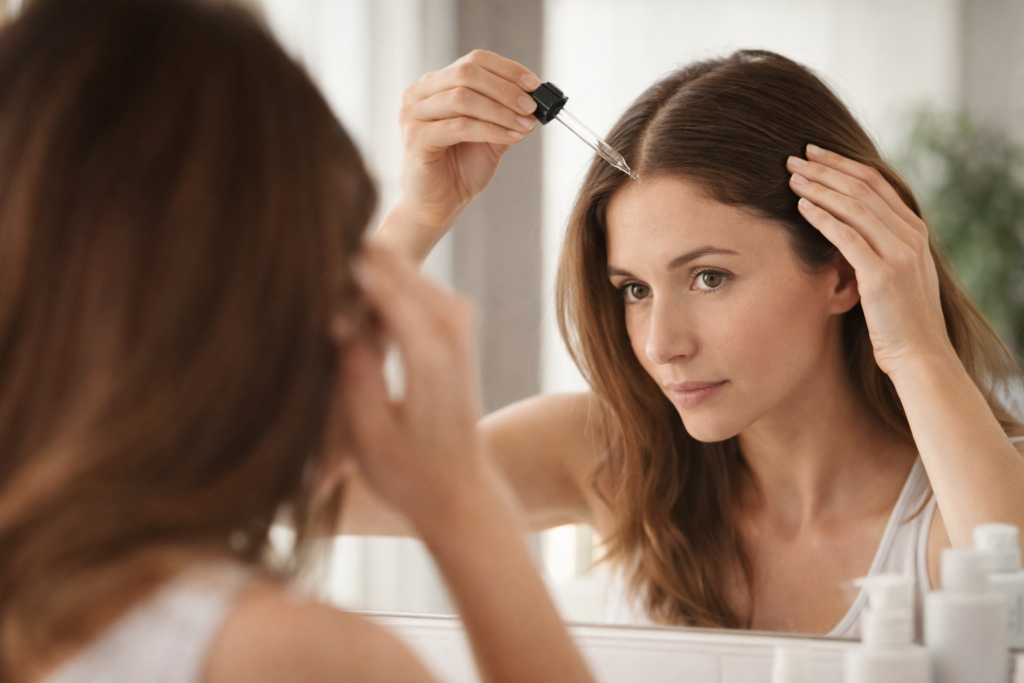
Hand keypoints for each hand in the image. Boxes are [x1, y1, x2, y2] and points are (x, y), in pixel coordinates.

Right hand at [332, 244, 485, 527]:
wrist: (459, 488)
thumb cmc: (407, 472)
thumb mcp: (366, 431)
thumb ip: (352, 366)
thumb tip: (335, 313)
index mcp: (431, 352)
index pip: (376, 282)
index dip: (332, 283)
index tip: (299, 300)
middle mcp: (452, 324)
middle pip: (388, 262)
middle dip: (346, 275)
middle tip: (316, 319)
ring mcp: (458, 317)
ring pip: (397, 266)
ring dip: (359, 286)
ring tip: (336, 335)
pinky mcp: (455, 319)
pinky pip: (407, 282)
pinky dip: (375, 296)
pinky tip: (356, 332)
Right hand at [382, 51, 541, 258]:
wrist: (439, 207)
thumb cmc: (460, 171)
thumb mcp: (491, 136)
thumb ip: (507, 114)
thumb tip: (538, 97)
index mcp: (436, 85)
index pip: (474, 61)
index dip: (507, 70)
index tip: (535, 85)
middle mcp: (420, 95)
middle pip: (467, 74)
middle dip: (506, 90)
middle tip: (532, 106)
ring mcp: (413, 115)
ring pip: (463, 99)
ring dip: (501, 110)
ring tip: (525, 125)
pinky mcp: (415, 139)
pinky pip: (459, 126)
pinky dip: (490, 130)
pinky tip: (511, 137)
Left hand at [786, 145, 955, 376]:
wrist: (920, 353)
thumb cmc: (900, 317)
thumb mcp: (897, 271)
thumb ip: (880, 244)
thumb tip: (844, 224)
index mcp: (914, 230)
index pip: (876, 183)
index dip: (843, 164)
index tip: (815, 153)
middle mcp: (910, 236)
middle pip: (862, 188)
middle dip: (825, 170)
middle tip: (793, 158)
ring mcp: (899, 254)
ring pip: (853, 207)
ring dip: (819, 188)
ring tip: (791, 177)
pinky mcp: (882, 275)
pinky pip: (847, 237)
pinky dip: (822, 218)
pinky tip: (800, 207)